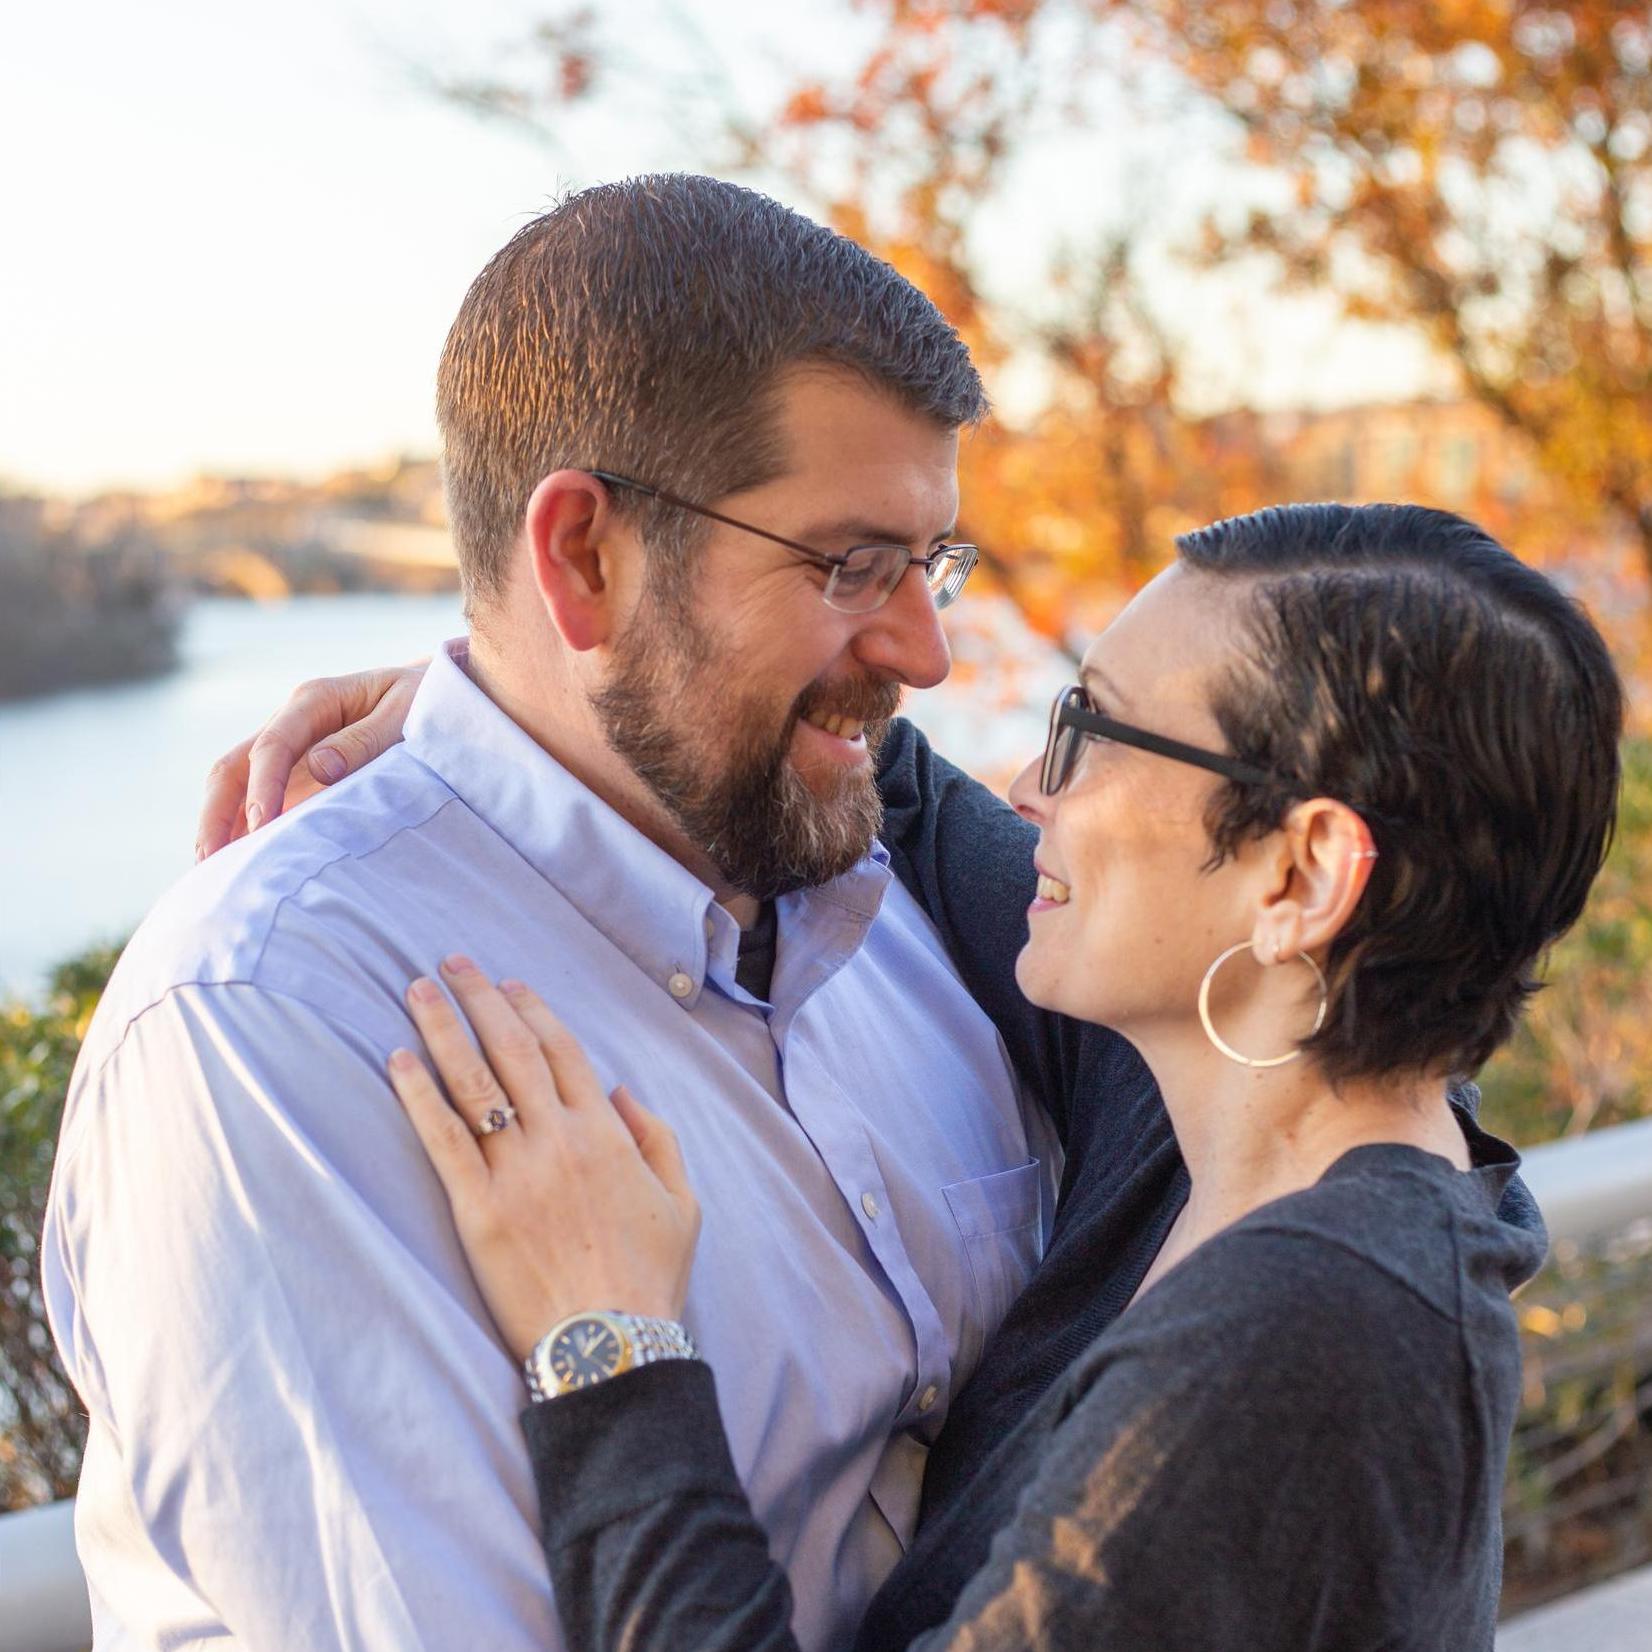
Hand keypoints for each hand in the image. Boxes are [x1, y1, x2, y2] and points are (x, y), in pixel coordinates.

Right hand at [195, 660, 428, 859]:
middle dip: (216, 813)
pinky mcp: (295, 770)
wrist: (433, 694)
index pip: (273, 746)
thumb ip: (365, 741)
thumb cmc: (423, 702)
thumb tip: (321, 769)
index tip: (261, 826)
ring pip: (235, 784)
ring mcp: (289, 747)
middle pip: (233, 765)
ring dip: (219, 825)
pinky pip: (257, 797)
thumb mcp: (404, 714)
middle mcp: (290, 721)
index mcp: (315, 700)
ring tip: (210, 872)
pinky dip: (241, 828)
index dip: (263, 787)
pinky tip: (235, 862)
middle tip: (210, 861)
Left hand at [387, 956, 701, 1362]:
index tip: (508, 983)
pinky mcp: (477, 1210)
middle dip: (480, 1000)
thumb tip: (623, 1091)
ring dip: (444, 1029)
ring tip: (417, 990)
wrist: (610, 1347)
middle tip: (451, 962)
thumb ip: (656, 1138)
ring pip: (474, 1082)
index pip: (563, 1052)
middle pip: (512, 1050)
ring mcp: (516, 1172)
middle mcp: (560, 1139)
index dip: (533, 1010)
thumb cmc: (649, 1279)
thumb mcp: (682, 1202)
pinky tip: (399, 1060)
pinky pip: (443, 1139)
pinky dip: (419, 1095)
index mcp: (607, 1133)